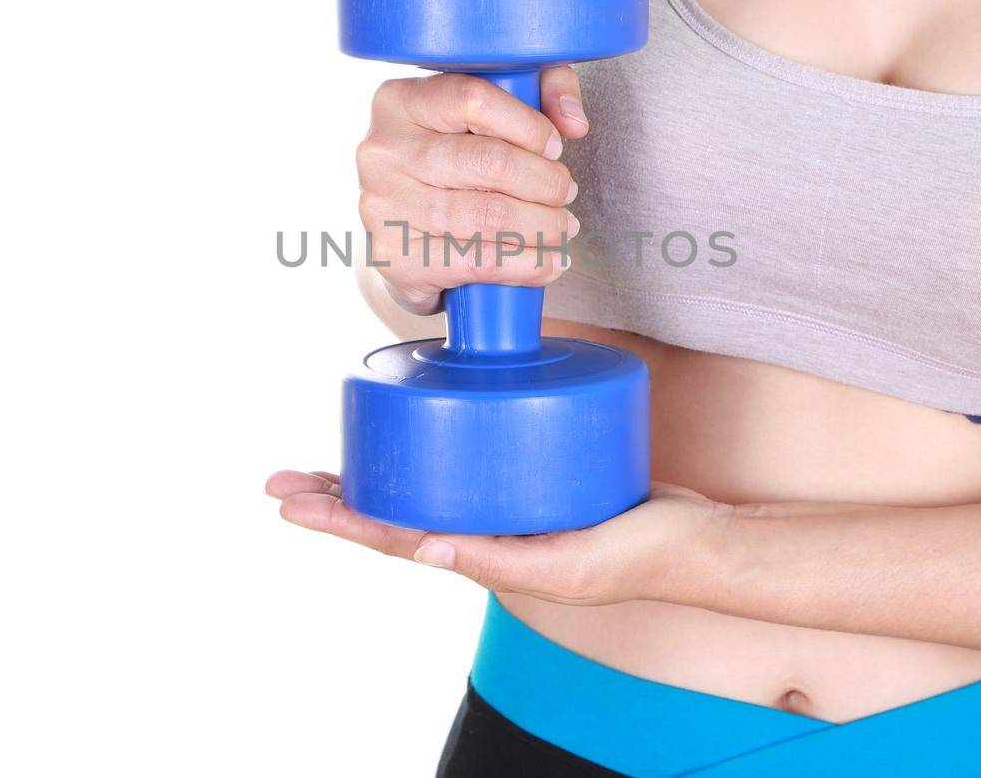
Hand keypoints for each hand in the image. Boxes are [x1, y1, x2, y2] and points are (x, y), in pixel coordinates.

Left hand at [264, 470, 729, 606]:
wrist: (697, 537)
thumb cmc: (638, 556)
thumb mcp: (568, 564)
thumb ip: (500, 557)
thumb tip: (422, 546)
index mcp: (482, 555)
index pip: (394, 535)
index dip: (340, 517)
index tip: (290, 499)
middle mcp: (484, 529)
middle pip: (395, 508)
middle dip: (337, 493)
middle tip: (283, 476)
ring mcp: (505, 501)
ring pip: (424, 481)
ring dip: (375, 470)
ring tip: (330, 453)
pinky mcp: (531, 467)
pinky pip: (469, 456)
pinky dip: (434, 440)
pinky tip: (421, 417)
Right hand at [355, 67, 587, 314]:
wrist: (400, 233)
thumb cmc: (451, 164)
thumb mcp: (491, 108)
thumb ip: (541, 89)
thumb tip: (573, 121)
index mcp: (400, 102)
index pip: (473, 100)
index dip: (528, 126)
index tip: (554, 147)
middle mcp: (382, 152)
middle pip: (488, 162)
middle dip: (545, 182)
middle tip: (565, 192)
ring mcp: (383, 208)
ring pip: (488, 216)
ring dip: (542, 225)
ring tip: (562, 226)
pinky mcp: (396, 258)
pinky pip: (479, 261)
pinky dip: (528, 264)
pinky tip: (549, 260)